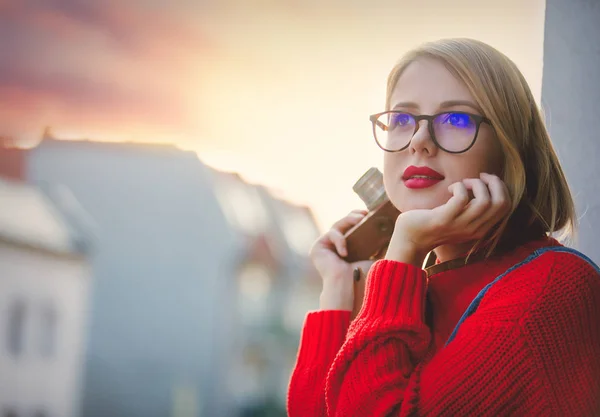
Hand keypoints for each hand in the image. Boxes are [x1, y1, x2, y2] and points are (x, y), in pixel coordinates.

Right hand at [310, 210, 375, 310]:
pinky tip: (345, 252)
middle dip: (354, 215)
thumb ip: (382, 245)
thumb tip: (393, 229)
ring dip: (348, 220)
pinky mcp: (318, 248)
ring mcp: (326, 247)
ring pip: (337, 225)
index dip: (360, 218)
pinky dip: (340, 240)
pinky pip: (331, 234)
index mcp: (349, 248)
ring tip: (360, 220)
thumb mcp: (377, 257)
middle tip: (364, 213)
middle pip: (344, 223)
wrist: (348, 289)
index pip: (352, 228)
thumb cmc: (363, 278)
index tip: (370, 212)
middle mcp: (336, 247)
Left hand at [386, 173, 510, 265]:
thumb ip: (472, 209)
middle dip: (494, 183)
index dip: (501, 188)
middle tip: (478, 177)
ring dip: (476, 184)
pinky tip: (450, 189)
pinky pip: (462, 198)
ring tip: (462, 184)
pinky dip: (459, 187)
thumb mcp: (459, 219)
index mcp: (481, 228)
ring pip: (485, 201)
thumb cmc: (434, 224)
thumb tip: (483, 185)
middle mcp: (474, 229)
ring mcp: (460, 225)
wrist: (411, 240)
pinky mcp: (444, 219)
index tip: (486, 180)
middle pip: (500, 203)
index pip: (506, 206)